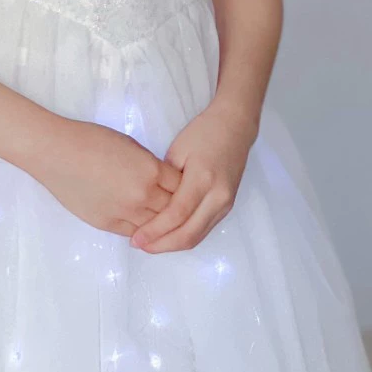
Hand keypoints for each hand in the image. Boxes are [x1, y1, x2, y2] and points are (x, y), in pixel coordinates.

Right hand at [31, 118, 181, 237]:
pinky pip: (134, 233)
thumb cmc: (91, 140)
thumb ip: (150, 166)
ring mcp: (125, 212)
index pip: (182, 187)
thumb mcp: (131, 145)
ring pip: (155, 226)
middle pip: (173, 210)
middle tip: (177, 207)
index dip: (184, 188)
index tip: (184, 187)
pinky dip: (141, 231)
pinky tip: (143, 226)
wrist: (57, 153)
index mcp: (151, 170)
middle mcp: (143, 195)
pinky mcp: (107, 224)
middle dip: (176, 208)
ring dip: (159, 223)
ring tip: (161, 219)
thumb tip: (161, 181)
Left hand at [128, 101, 258, 253]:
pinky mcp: (227, 207)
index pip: (176, 215)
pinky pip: (204, 229)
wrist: (235, 126)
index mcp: (203, 179)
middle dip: (162, 245)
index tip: (136, 238)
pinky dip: (185, 237)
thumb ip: (166, 180)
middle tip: (140, 245)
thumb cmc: (203, 133)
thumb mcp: (177, 150)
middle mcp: (218, 197)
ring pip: (198, 236)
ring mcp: (225, 204)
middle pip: (189, 234)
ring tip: (150, 244)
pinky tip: (168, 235)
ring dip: (173, 245)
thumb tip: (151, 206)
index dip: (155, 230)